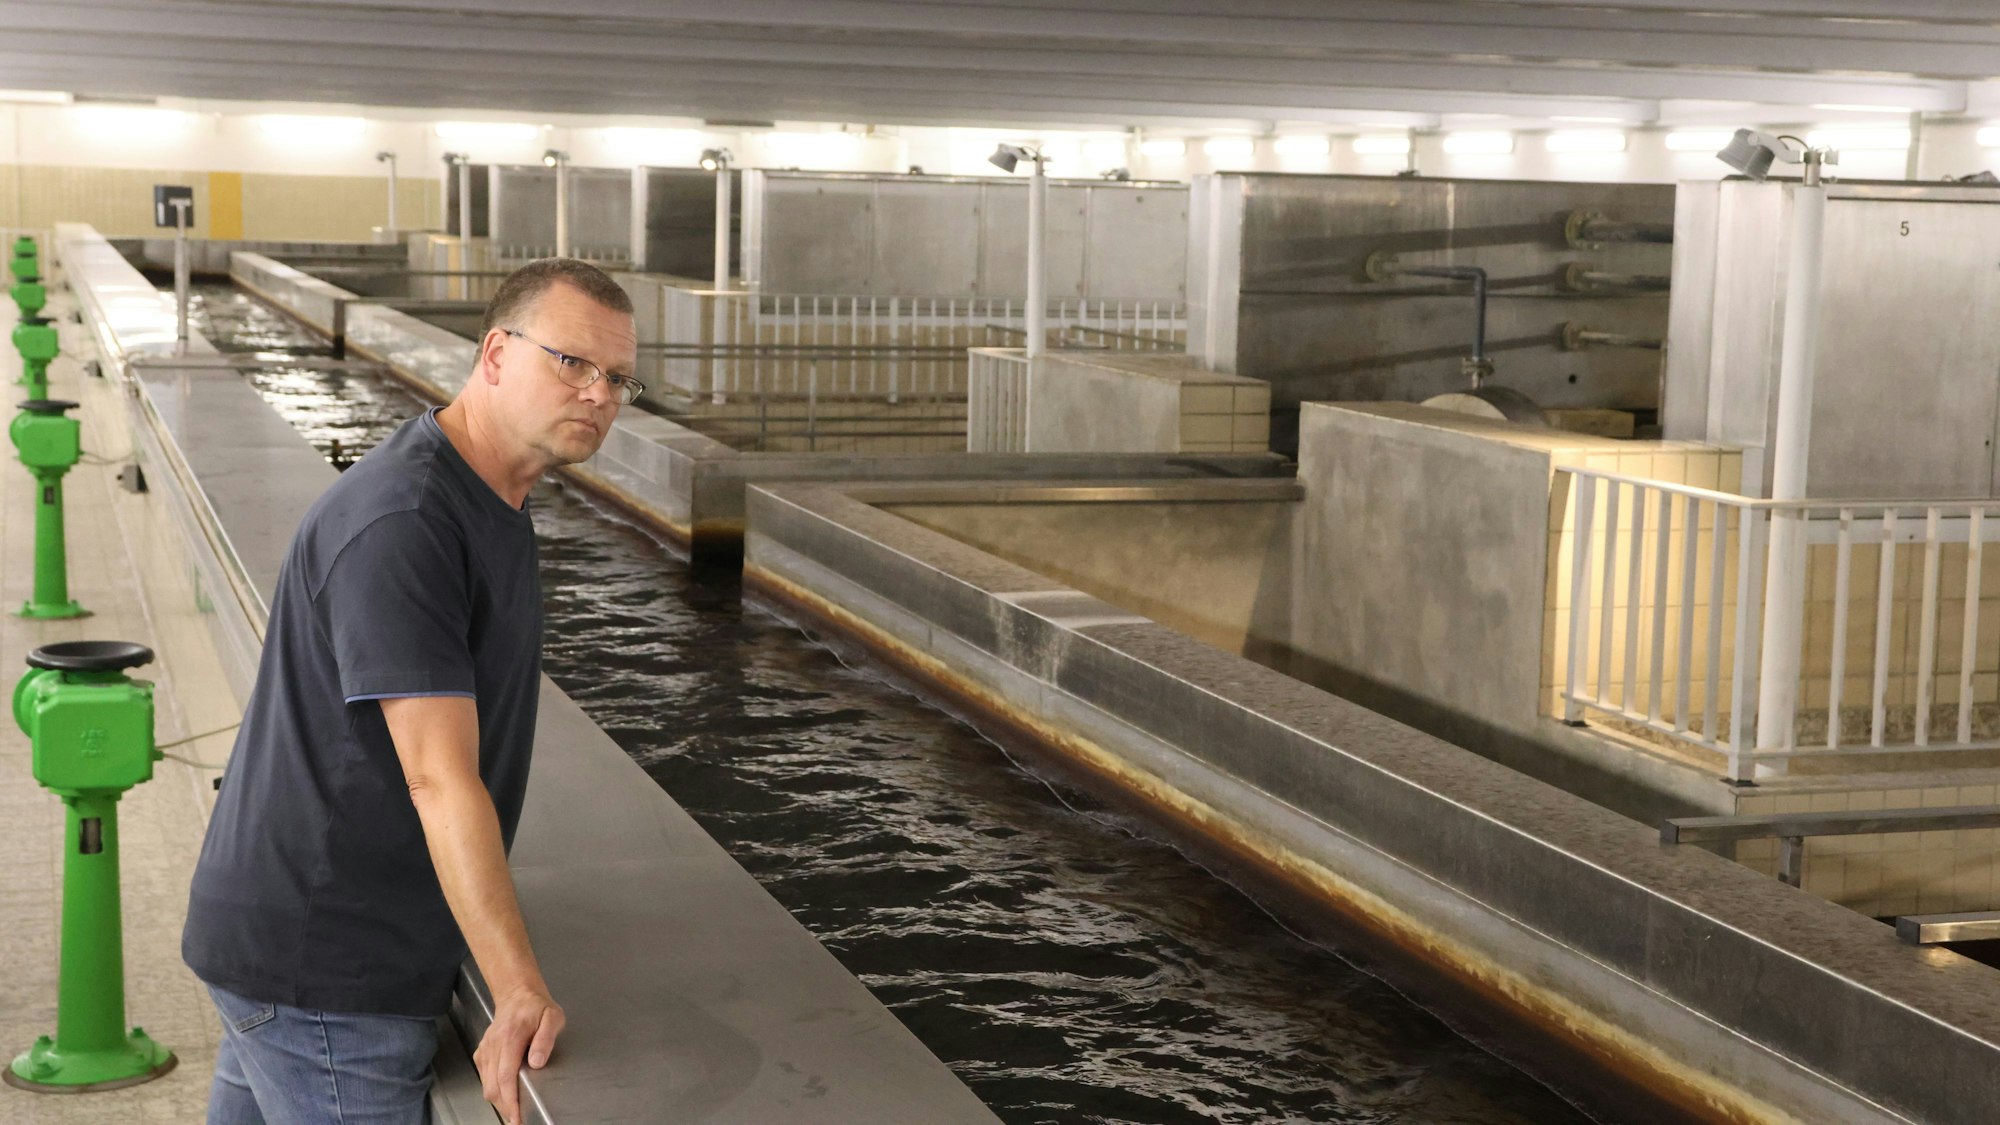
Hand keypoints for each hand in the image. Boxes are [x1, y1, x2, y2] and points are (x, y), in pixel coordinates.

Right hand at [475, 985, 564, 1124]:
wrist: (517, 995)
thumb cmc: (536, 1007)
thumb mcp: (552, 1017)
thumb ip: (546, 1039)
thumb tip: (537, 1061)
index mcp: (510, 1037)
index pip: (505, 1076)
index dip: (510, 1100)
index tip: (517, 1115)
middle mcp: (493, 1045)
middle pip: (493, 1085)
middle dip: (505, 1106)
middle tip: (519, 1119)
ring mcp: (485, 1050)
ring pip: (486, 1084)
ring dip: (499, 1101)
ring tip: (515, 1112)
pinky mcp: (482, 1053)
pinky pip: (484, 1078)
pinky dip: (493, 1090)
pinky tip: (506, 1095)